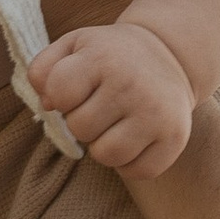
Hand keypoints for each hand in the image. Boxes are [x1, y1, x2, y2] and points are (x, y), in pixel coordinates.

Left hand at [27, 17, 195, 174]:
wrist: (170, 53)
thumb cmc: (110, 56)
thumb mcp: (74, 46)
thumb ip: (45, 69)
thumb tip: (48, 105)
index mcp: (103, 57)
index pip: (59, 94)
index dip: (61, 97)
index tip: (77, 89)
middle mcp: (132, 84)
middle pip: (80, 129)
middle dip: (83, 121)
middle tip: (101, 106)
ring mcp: (156, 113)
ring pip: (106, 155)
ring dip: (104, 146)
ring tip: (115, 124)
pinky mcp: (174, 137)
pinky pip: (136, 172)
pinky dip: (130, 162)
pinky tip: (134, 138)